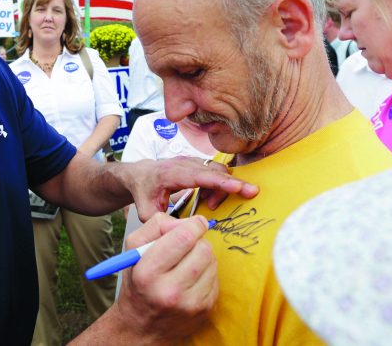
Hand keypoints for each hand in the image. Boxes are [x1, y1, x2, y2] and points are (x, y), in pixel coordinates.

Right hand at [115, 213, 217, 340]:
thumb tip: (186, 222)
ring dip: (203, 256)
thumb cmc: (138, 283)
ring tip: (187, 263)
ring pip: (212, 261)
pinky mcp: (205, 310)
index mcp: (147, 273)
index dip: (194, 224)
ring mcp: (190, 303)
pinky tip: (192, 278)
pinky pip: (216, 278)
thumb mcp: (133, 250)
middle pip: (203, 248)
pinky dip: (206, 273)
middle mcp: (169, 291)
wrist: (143, 326)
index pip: (183, 237)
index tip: (196, 222)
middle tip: (188, 243)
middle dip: (198, 240)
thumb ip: (155, 225)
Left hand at [125, 156, 257, 220]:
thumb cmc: (144, 192)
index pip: (200, 176)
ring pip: (217, 170)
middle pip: (214, 170)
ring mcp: (192, 161)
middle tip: (251, 193)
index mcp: (170, 174)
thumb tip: (183, 231)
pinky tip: (207, 198)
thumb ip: (162, 223)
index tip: (239, 187)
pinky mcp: (197, 163)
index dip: (220, 182)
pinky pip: (215, 171)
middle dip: (234, 182)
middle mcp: (183, 164)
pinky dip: (218, 184)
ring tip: (210, 204)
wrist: (140, 174)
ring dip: (221, 188)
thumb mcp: (146, 211)